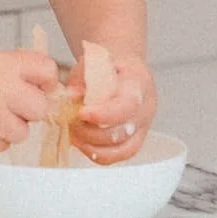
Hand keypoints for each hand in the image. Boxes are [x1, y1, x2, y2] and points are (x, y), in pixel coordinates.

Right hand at [0, 47, 58, 152]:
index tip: (38, 86)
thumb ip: (22, 70)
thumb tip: (54, 88)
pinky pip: (3, 145)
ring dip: (14, 128)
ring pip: (23, 132)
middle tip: (17, 106)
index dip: (47, 81)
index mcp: (7, 64)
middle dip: (32, 109)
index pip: (48, 70)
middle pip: (41, 107)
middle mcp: (1, 87)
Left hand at [71, 48, 156, 165]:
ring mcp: (143, 128)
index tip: (81, 113)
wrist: (124, 72)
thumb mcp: (94, 61)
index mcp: (139, 84)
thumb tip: (70, 96)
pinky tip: (82, 143)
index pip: (128, 106)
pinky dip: (98, 154)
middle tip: (70, 122)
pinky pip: (119, 156)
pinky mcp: (136, 141)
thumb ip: (82, 77)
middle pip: (122, 132)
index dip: (104, 114)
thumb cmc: (108, 67)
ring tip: (74, 134)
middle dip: (90, 132)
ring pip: (121, 149)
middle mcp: (146, 109)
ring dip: (92, 145)